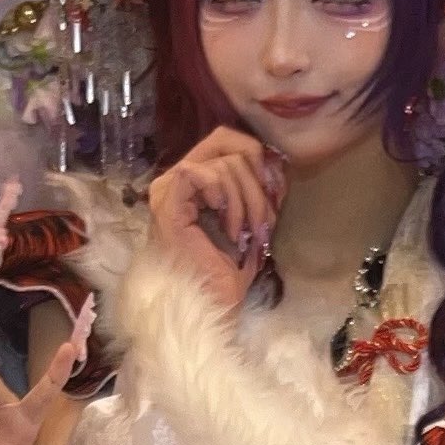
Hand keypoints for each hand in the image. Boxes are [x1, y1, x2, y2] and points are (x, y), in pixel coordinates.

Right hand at [143, 126, 282, 315]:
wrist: (209, 305)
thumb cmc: (225, 273)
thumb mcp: (252, 220)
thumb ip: (260, 189)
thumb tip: (278, 165)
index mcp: (195, 181)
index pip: (226, 139)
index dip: (256, 156)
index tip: (272, 193)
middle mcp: (177, 178)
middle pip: (225, 139)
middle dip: (255, 178)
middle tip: (259, 218)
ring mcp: (168, 188)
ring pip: (224, 163)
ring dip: (247, 202)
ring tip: (242, 234)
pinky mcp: (166, 200)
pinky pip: (201, 173)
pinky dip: (224, 197)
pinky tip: (226, 226)